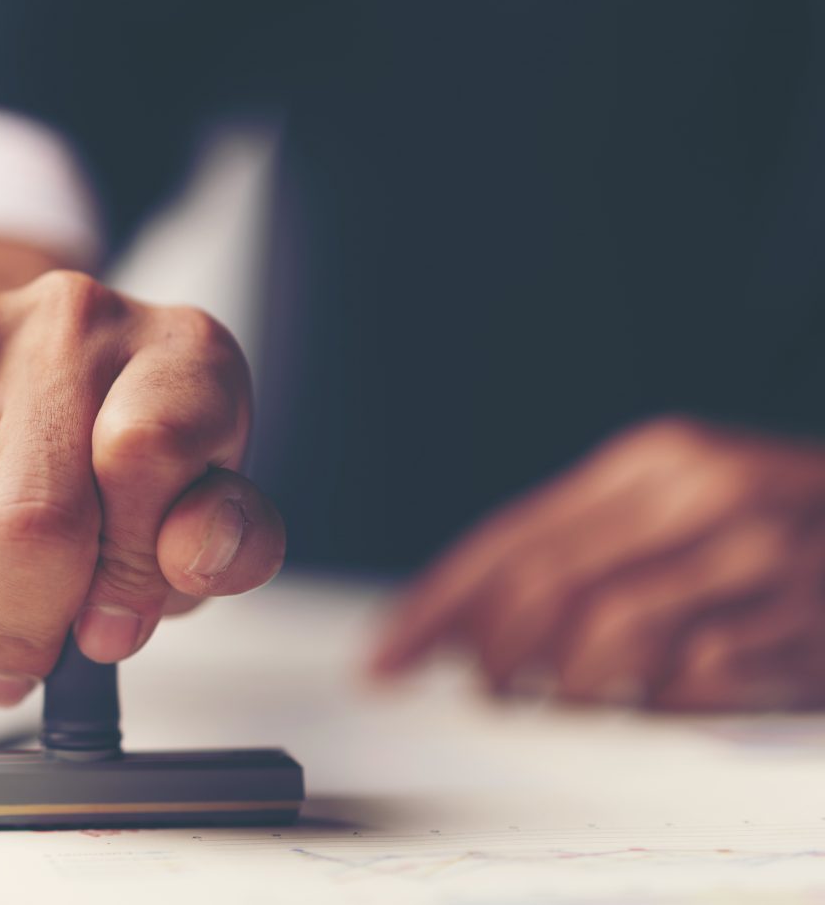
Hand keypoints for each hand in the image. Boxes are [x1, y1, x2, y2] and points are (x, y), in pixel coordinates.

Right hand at [0, 268, 284, 705]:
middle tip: (32, 655)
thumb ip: (226, 543)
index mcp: (178, 352)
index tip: (113, 625)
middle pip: (29, 521)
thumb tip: (194, 559)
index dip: (127, 570)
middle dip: (29, 628)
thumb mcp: (206, 500)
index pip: (143, 457)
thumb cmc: (127, 450)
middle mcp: (70, 322)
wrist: (23, 367)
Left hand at [370, 416, 824, 709]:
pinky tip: (656, 702)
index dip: (437, 604)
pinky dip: (654, 706)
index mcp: (654, 461)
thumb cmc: (777, 529)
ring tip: (567, 700)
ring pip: (606, 640)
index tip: (385, 658)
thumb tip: (460, 621)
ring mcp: (758, 561)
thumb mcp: (679, 508)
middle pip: (544, 587)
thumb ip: (578, 551)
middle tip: (483, 690)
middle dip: (492, 654)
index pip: (512, 537)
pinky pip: (690, 684)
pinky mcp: (802, 629)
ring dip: (567, 689)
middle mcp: (702, 496)